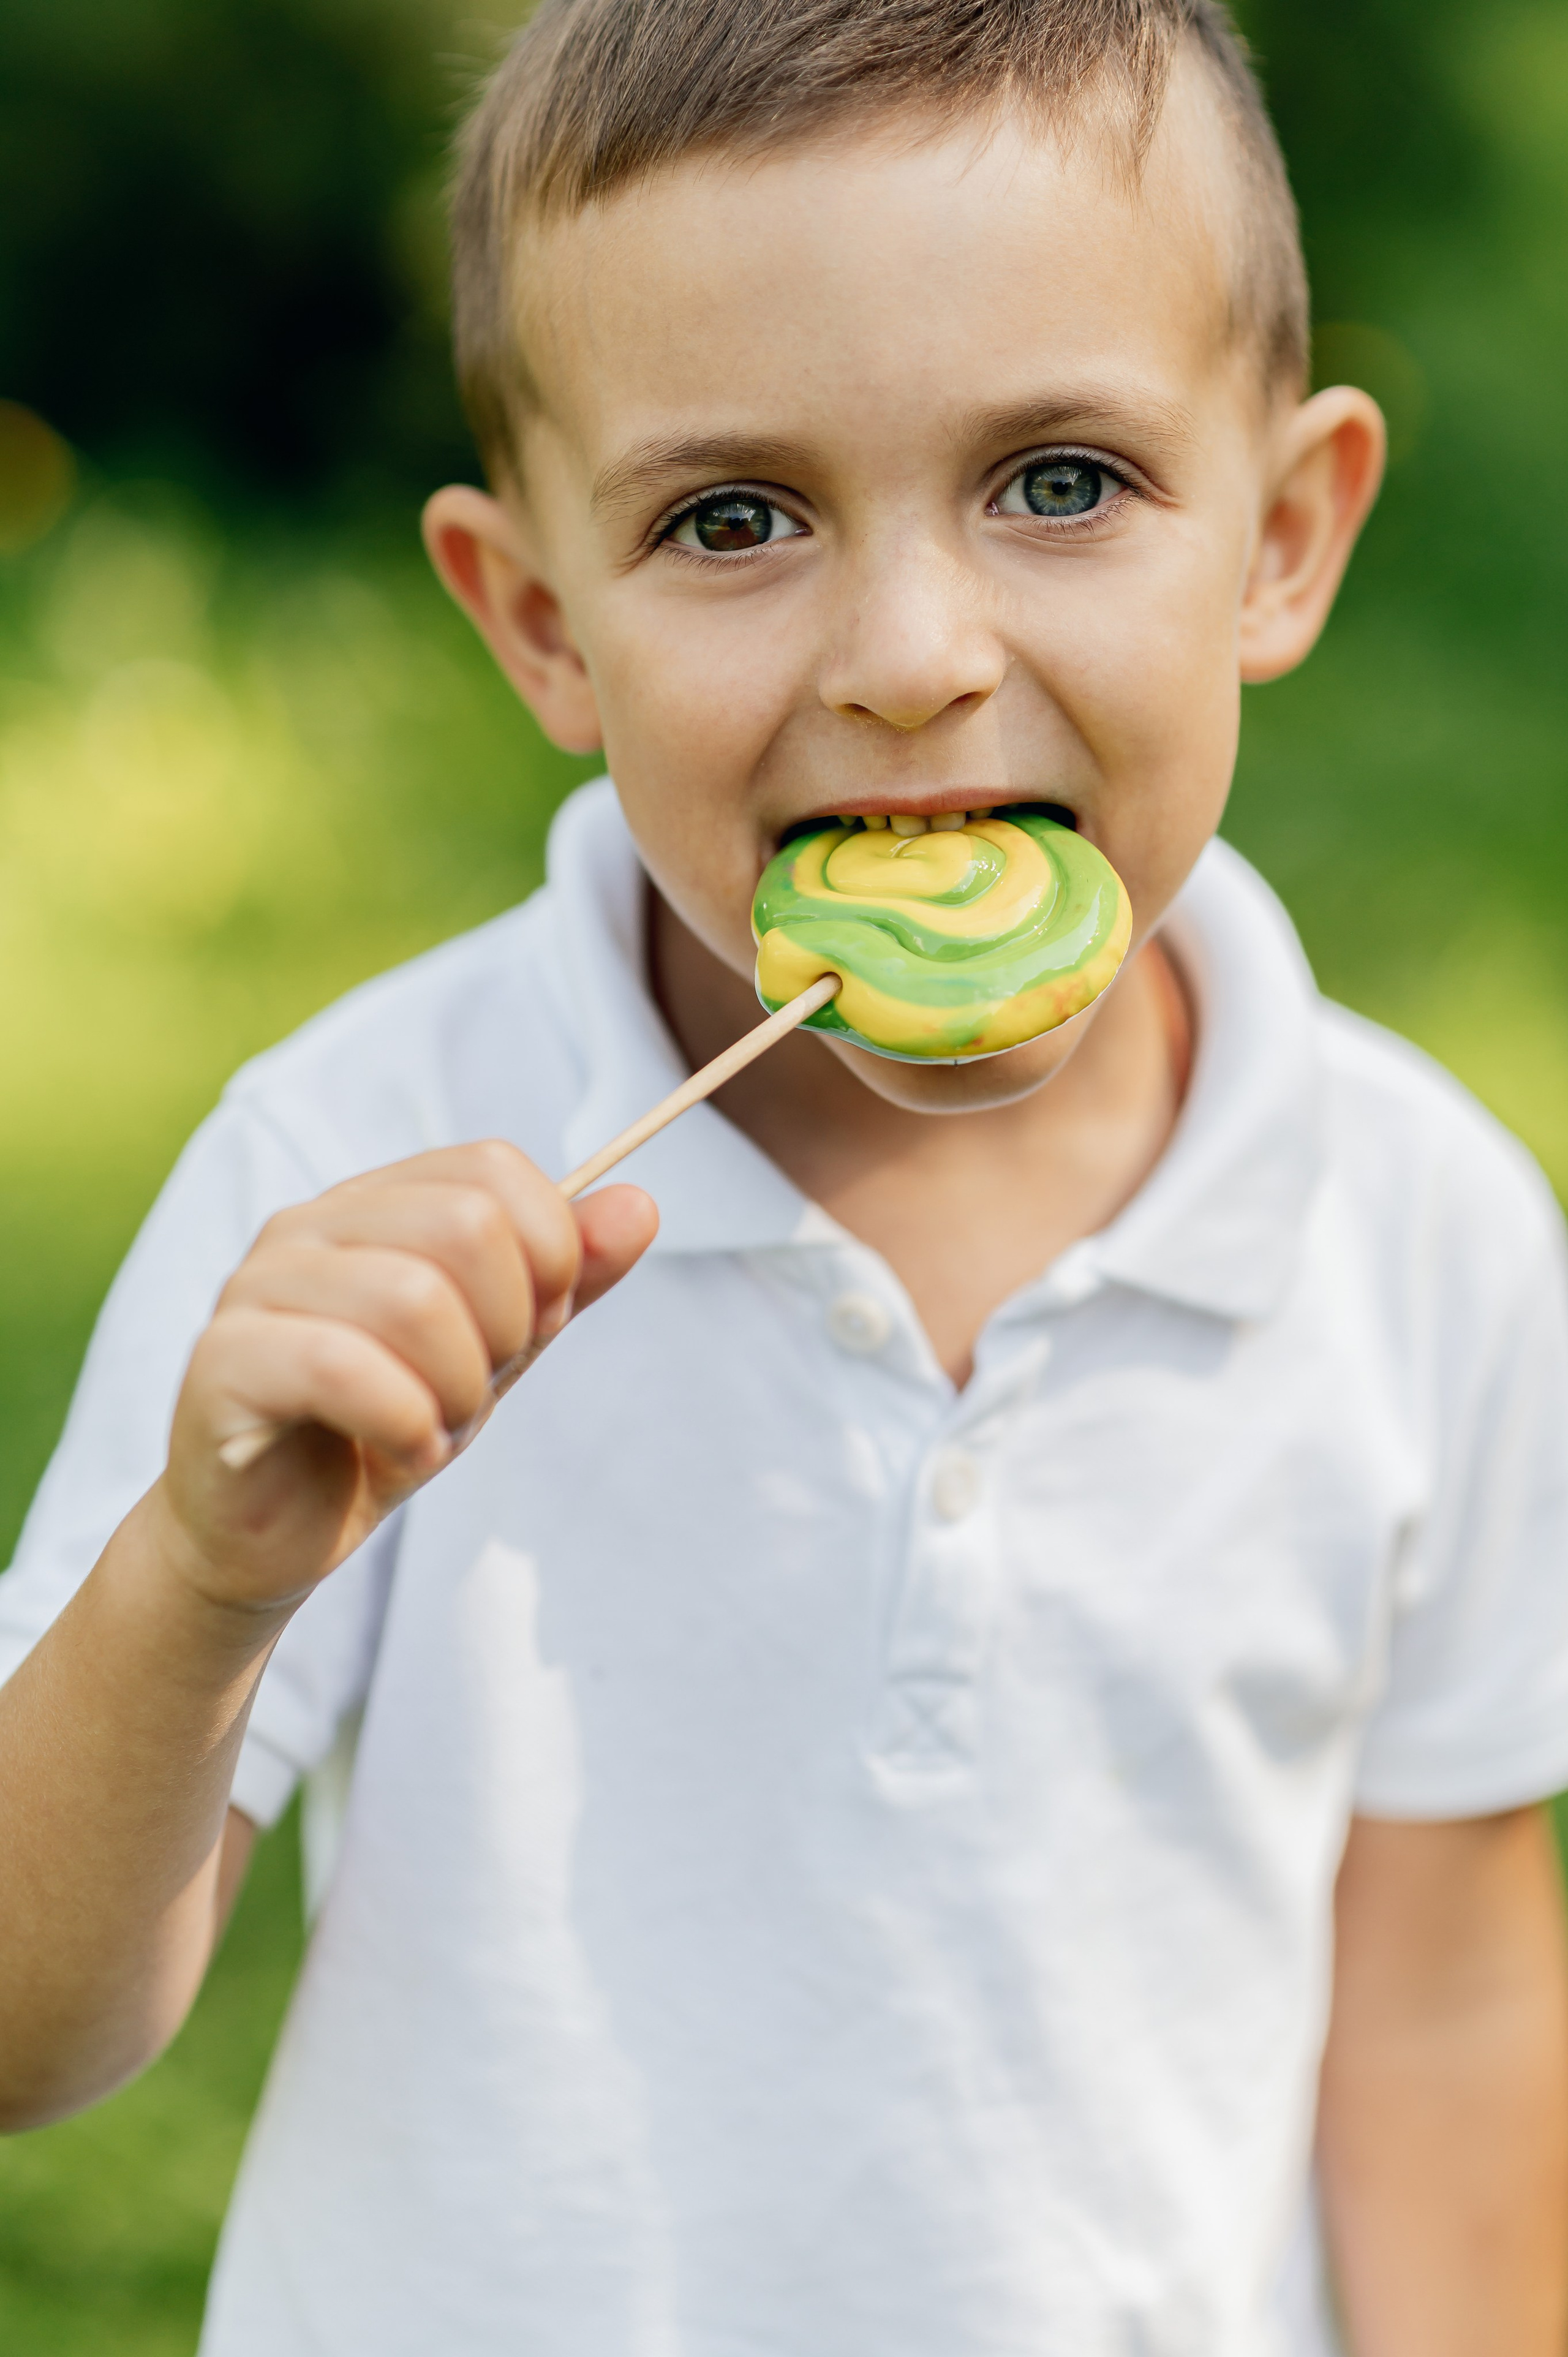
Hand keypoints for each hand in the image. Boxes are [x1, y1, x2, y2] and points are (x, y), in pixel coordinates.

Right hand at [157, 1143, 656, 1614]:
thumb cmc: (382, 1428)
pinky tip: (404, 1452)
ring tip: (433, 1427)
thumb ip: (566, 1279)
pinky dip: (405, 1421)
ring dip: (456, 1388)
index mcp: (374, 1203)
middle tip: (474, 1391)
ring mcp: (255, 1287)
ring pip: (412, 1296)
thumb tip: (641, 1204)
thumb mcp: (496, 1350)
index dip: (547, 1253)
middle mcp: (309, 1225)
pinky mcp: (221, 1362)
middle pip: (466, 1224)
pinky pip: (341, 1365)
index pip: (491, 1168)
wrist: (273, 1538)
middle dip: (505, 1327)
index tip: (529, 1329)